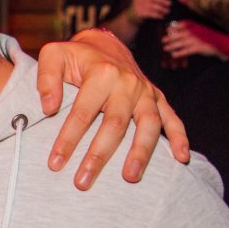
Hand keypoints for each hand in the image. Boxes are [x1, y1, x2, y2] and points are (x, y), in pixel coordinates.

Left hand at [38, 27, 189, 189]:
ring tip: (130, 178)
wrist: (104, 45)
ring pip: (148, 125)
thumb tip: (48, 108)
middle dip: (98, 156)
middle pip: (115, 125)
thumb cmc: (74, 56)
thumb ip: (47, 79)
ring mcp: (145, 92)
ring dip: (140, 153)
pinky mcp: (157, 98)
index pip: (83, 113)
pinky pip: (172, 118)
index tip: (55, 163)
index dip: (68, 139)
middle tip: (83, 182)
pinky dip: (180, 138)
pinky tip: (181, 159)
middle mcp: (127, 83)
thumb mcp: (52, 55)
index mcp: (101, 73)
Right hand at [128, 0, 169, 22]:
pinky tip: (161, 16)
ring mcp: (138, 5)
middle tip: (170, 3)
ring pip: (153, 6)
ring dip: (162, 9)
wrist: (130, 16)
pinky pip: (151, 13)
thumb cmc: (141, 6)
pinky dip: (158, 15)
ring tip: (167, 11)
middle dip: (163, 0)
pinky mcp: (139, 12)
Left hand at [161, 20, 228, 60]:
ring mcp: (198, 40)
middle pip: (181, 34)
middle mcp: (196, 32)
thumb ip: (190, 29)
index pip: (184, 24)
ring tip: (165, 48)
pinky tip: (174, 55)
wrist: (221, 44)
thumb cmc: (208, 37)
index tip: (167, 30)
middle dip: (171, 37)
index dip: (175, 27)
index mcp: (196, 26)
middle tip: (163, 40)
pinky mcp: (200, 47)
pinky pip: (188, 50)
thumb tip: (175, 30)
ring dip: (173, 45)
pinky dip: (180, 52)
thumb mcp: (200, 30)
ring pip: (182, 42)